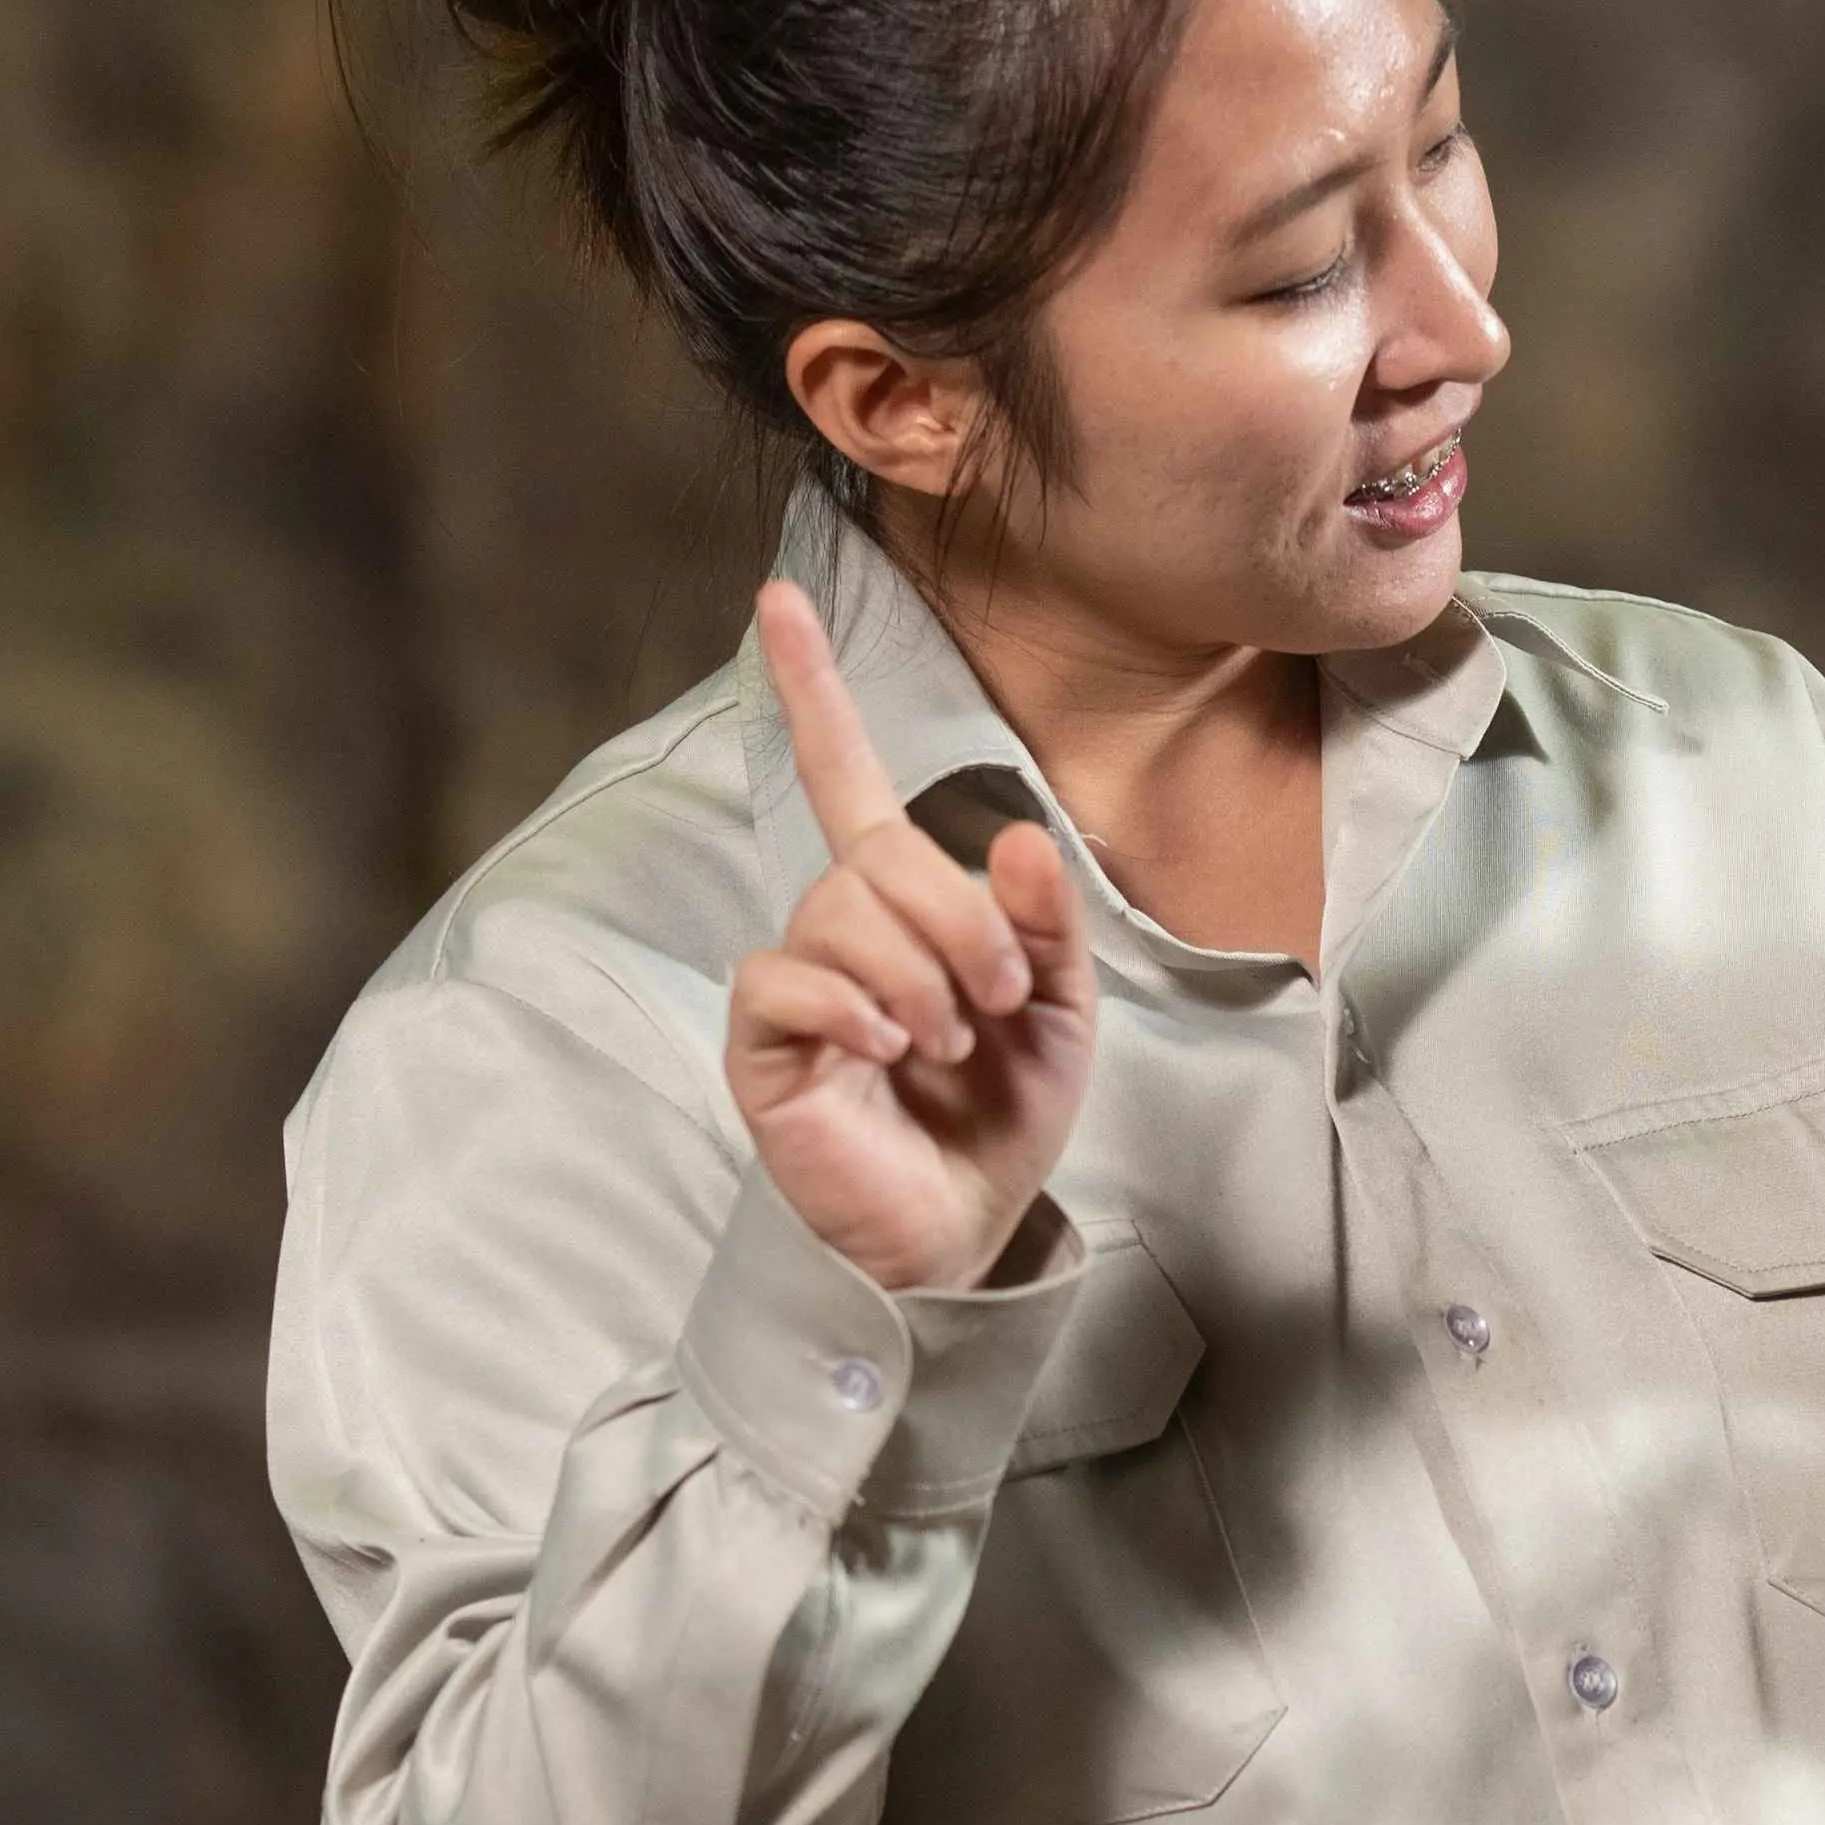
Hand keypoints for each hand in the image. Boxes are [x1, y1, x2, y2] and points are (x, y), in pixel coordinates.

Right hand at [726, 582, 1099, 1290]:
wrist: (968, 1226)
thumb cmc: (1001, 1113)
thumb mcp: (1058, 1006)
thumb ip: (1043, 920)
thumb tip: (1011, 839)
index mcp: (904, 901)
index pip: (848, 776)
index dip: (815, 690)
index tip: (779, 598)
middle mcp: (837, 925)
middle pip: (876, 856)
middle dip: (957, 923)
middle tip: (991, 1003)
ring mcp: (796, 981)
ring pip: (839, 910)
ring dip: (919, 976)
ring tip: (946, 1043)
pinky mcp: (766, 1042)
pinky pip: (789, 976)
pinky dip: (855, 1008)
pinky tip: (890, 1054)